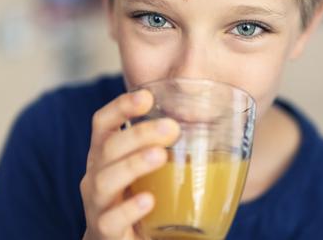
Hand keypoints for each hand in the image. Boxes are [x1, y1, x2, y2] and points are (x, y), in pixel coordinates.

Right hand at [80, 89, 179, 239]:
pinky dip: (129, 209)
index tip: (147, 96)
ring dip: (133, 164)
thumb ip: (168, 150)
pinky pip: (111, 220)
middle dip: (138, 134)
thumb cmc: (142, 203)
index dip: (120, 106)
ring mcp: (97, 206)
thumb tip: (226, 125)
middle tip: (171, 127)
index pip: (103, 123)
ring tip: (161, 155)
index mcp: (106, 157)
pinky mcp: (105, 234)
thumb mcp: (150, 173)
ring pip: (105, 180)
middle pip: (108, 147)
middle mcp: (95, 177)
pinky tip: (149, 200)